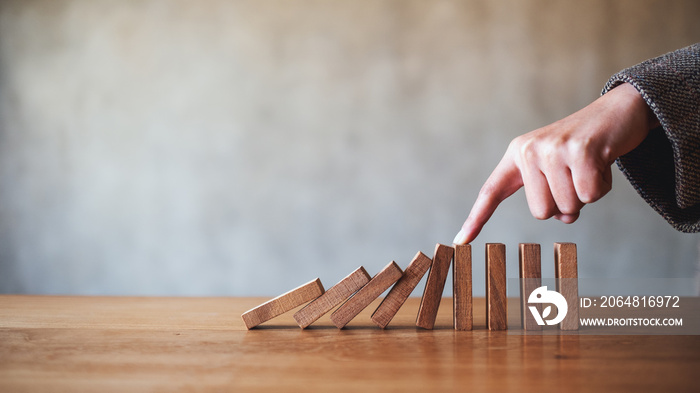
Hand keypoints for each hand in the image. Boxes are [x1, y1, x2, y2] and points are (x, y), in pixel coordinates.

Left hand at [454, 83, 657, 244]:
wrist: (618, 112)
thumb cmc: (585, 148)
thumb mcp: (559, 171)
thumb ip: (552, 196)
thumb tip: (564, 217)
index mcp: (517, 154)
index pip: (492, 191)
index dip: (476, 218)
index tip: (460, 240)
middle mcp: (529, 149)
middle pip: (541, 212)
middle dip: (564, 203)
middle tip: (576, 175)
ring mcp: (553, 149)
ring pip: (567, 206)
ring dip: (586, 194)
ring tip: (590, 167)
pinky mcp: (580, 150)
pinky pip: (590, 195)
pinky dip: (602, 186)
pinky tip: (603, 163)